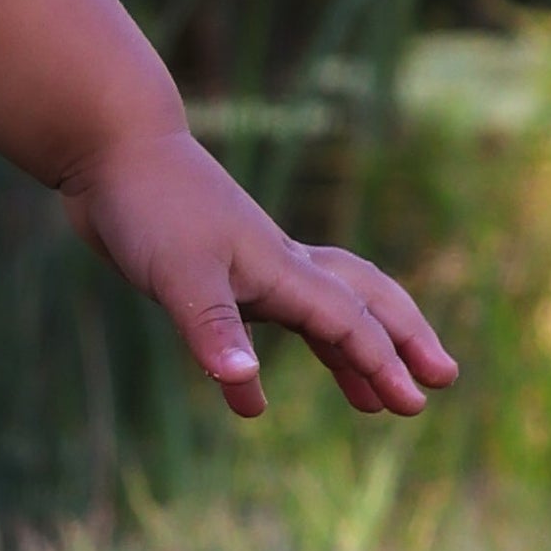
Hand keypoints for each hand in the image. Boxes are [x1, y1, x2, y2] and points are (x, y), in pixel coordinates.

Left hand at [63, 124, 458, 423]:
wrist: (108, 147)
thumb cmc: (149, 203)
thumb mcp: (177, 274)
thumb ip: (212, 329)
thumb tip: (244, 387)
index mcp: (281, 267)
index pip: (348, 321)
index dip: (383, 361)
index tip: (416, 401)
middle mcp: (276, 266)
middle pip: (362, 303)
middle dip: (403, 340)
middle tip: (442, 378)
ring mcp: (246, 268)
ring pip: (318, 315)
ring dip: (348, 357)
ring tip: (372, 402)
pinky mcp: (210, 274)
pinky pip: (256, 325)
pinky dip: (254, 367)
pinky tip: (246, 403)